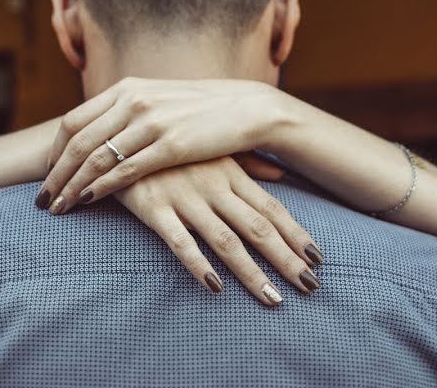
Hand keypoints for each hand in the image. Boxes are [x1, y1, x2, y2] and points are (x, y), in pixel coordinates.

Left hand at [36, 77, 282, 213]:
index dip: (55, 152)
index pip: (73, 121)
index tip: (48, 175)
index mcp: (126, 88)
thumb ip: (127, 111)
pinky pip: (124, 170)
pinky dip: (100, 187)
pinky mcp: (171, 145)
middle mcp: (133, 101)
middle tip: (42, 200)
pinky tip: (87, 201)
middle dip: (55, 174)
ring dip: (71, 186)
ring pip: (95, 158)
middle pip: (76, 141)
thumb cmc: (200, 109)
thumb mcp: (157, 99)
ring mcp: (151, 122)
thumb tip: (99, 131)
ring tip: (59, 208)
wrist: (245, 107)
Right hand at [114, 156, 322, 304]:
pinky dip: (199, 264)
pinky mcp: (155, 210)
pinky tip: (216, 287)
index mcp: (229, 172)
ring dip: (252, 272)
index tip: (318, 258)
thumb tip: (280, 173)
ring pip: (226, 241)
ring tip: (273, 299)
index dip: (295, 234)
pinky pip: (180, 242)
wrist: (118, 136)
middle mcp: (213, 187)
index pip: (271, 208)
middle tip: (310, 287)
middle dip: (286, 259)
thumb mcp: (210, 149)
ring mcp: (185, 198)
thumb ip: (246, 163)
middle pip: (257, 228)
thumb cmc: (170, 146)